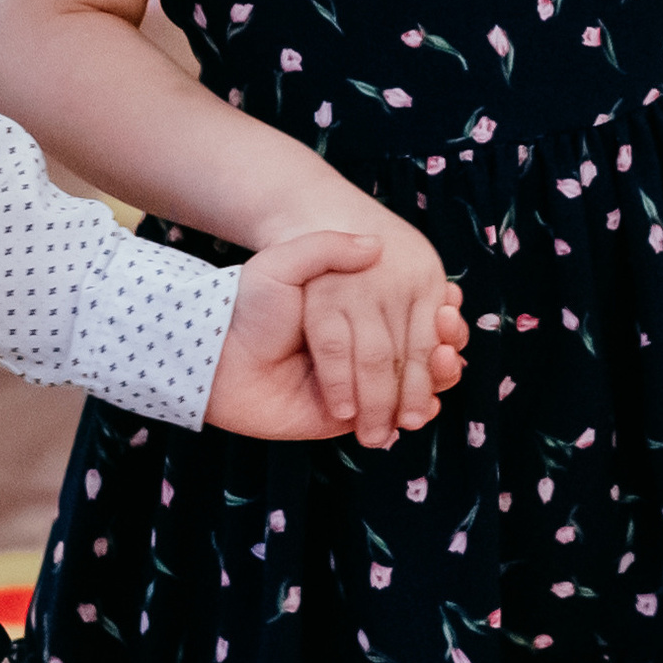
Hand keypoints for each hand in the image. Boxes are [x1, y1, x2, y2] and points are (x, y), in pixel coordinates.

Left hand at [206, 231, 466, 442]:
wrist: (213, 355)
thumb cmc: (249, 304)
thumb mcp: (284, 264)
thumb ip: (326, 248)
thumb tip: (374, 244)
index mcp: (351, 311)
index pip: (407, 315)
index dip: (434, 314)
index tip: (448, 304)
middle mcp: (358, 347)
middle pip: (417, 353)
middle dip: (439, 349)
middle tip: (449, 341)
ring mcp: (354, 383)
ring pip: (411, 386)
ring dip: (435, 379)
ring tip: (445, 365)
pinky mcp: (344, 418)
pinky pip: (389, 417)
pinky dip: (416, 410)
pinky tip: (430, 402)